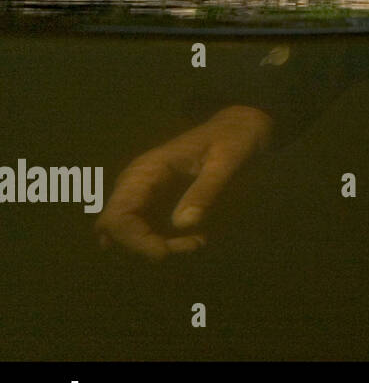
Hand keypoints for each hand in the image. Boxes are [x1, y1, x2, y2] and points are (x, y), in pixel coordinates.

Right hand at [95, 105, 272, 259]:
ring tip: (198, 240)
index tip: (165, 253)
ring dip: (159, 247)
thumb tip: (182, 225)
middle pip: (117, 231)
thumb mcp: (227, 162)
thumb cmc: (232, 141)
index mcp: (146, 171)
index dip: (134, 241)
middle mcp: (136, 185)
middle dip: (149, 247)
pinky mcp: (155, 205)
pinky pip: (147, 233)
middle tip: (194, 244)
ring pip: (131, 236)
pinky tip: (197, 238)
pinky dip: (166, 243)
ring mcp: (143, 196)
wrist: (237, 129)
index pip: (117, 215)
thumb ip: (206, 190)